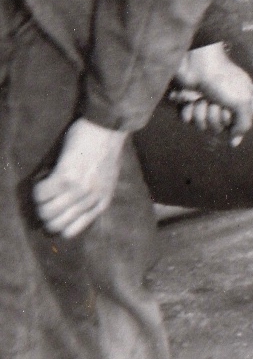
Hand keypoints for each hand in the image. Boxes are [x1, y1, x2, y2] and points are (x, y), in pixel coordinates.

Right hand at [33, 120, 127, 239]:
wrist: (107, 127)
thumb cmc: (104, 149)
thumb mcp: (106, 179)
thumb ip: (93, 195)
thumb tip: (71, 206)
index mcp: (101, 202)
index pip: (71, 231)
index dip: (56, 224)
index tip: (53, 213)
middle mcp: (90, 199)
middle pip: (55, 225)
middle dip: (44, 216)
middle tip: (45, 202)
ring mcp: (79, 189)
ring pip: (47, 212)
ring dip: (39, 203)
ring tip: (44, 190)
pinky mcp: (66, 177)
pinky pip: (41, 194)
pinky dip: (37, 189)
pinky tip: (44, 179)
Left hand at [174, 43, 252, 146]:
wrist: (198, 64)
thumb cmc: (223, 80)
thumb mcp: (242, 101)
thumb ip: (243, 124)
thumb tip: (235, 143)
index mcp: (238, 103)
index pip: (233, 126)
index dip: (228, 120)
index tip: (228, 109)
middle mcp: (223, 105)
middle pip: (216, 127)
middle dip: (212, 115)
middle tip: (213, 101)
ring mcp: (206, 103)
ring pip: (200, 124)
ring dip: (200, 111)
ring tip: (200, 97)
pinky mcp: (189, 102)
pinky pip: (187, 118)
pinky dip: (187, 109)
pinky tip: (189, 98)